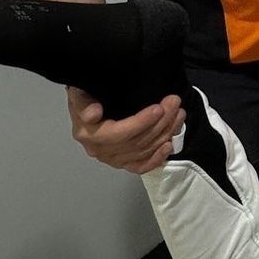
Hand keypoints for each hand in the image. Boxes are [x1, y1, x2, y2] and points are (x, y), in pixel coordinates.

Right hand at [68, 89, 186, 174]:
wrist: (85, 103)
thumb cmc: (85, 95)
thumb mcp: (79, 92)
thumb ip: (84, 102)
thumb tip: (93, 114)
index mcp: (88, 133)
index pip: (119, 133)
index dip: (141, 123)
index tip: (158, 109)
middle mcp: (99, 150)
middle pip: (135, 142)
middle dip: (160, 122)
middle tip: (174, 103)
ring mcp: (111, 159)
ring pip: (143, 151)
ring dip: (164, 133)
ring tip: (179, 114)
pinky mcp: (122, 163)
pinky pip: (141, 166)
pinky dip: (157, 158)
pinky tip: (169, 145)